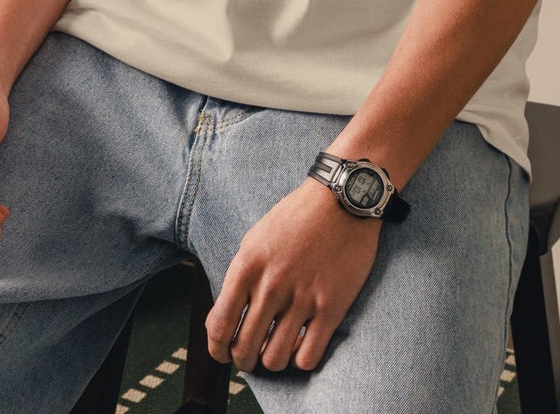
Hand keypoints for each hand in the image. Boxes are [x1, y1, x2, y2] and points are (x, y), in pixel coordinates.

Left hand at [205, 177, 383, 373]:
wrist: (342, 199)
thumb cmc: (296, 218)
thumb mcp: (255, 239)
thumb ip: (238, 279)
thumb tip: (221, 321)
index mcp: (247, 266)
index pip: (220, 327)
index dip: (217, 350)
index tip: (223, 354)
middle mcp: (272, 285)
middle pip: (244, 349)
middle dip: (243, 361)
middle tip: (249, 357)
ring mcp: (302, 298)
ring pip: (274, 360)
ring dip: (271, 361)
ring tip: (276, 349)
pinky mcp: (332, 307)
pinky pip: (308, 358)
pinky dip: (301, 360)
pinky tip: (302, 344)